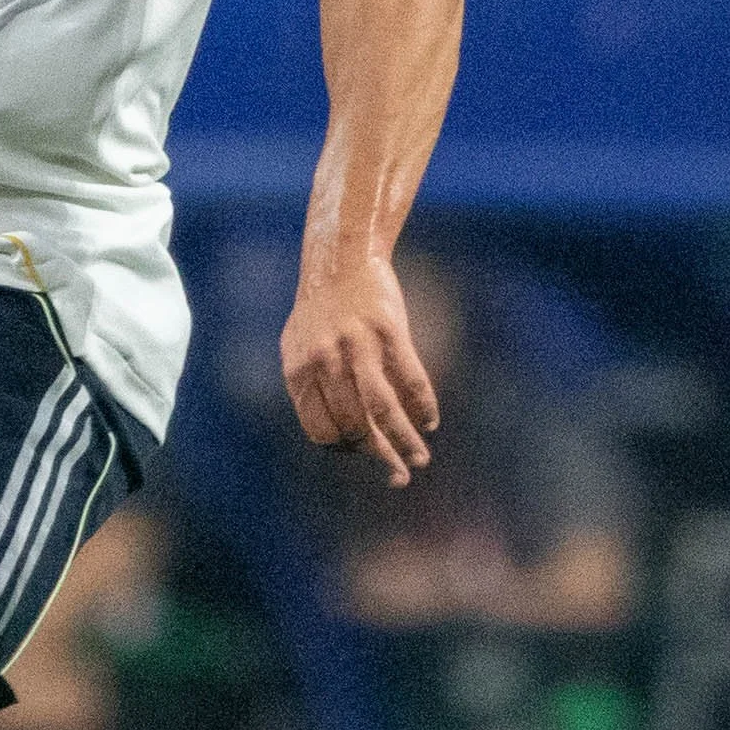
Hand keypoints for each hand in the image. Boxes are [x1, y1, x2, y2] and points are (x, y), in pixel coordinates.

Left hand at [280, 251, 437, 488]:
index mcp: (298, 370)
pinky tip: (430, 421)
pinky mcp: (388, 330)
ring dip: (403, 442)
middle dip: (378, 455)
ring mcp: (357, 345)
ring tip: (419, 459)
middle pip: (352, 425)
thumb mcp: (299, 347)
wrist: (340, 257)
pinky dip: (423, 404)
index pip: (321, 429)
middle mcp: (324, 360)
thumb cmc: (321, 309)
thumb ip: (309, 387)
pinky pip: (409, 378)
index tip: (363, 450)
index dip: (344, 447)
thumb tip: (336, 436)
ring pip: (382, 408)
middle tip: (399, 472)